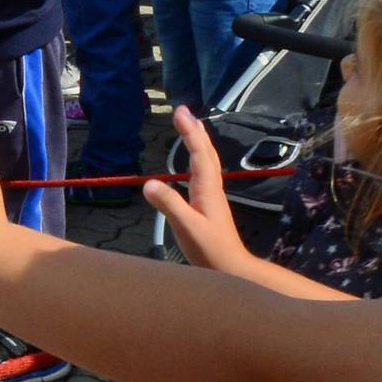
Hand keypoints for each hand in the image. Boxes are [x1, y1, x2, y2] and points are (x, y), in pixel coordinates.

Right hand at [148, 107, 253, 271]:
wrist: (232, 270)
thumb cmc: (210, 251)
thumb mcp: (187, 228)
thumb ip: (169, 205)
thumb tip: (149, 183)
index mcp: (207, 189)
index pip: (199, 154)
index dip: (190, 132)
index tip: (180, 112)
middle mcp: (212, 189)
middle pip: (206, 153)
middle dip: (195, 131)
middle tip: (183, 112)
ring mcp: (212, 197)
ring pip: (207, 162)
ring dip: (198, 143)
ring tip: (190, 128)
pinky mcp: (210, 206)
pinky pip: (204, 173)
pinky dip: (198, 159)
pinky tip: (193, 164)